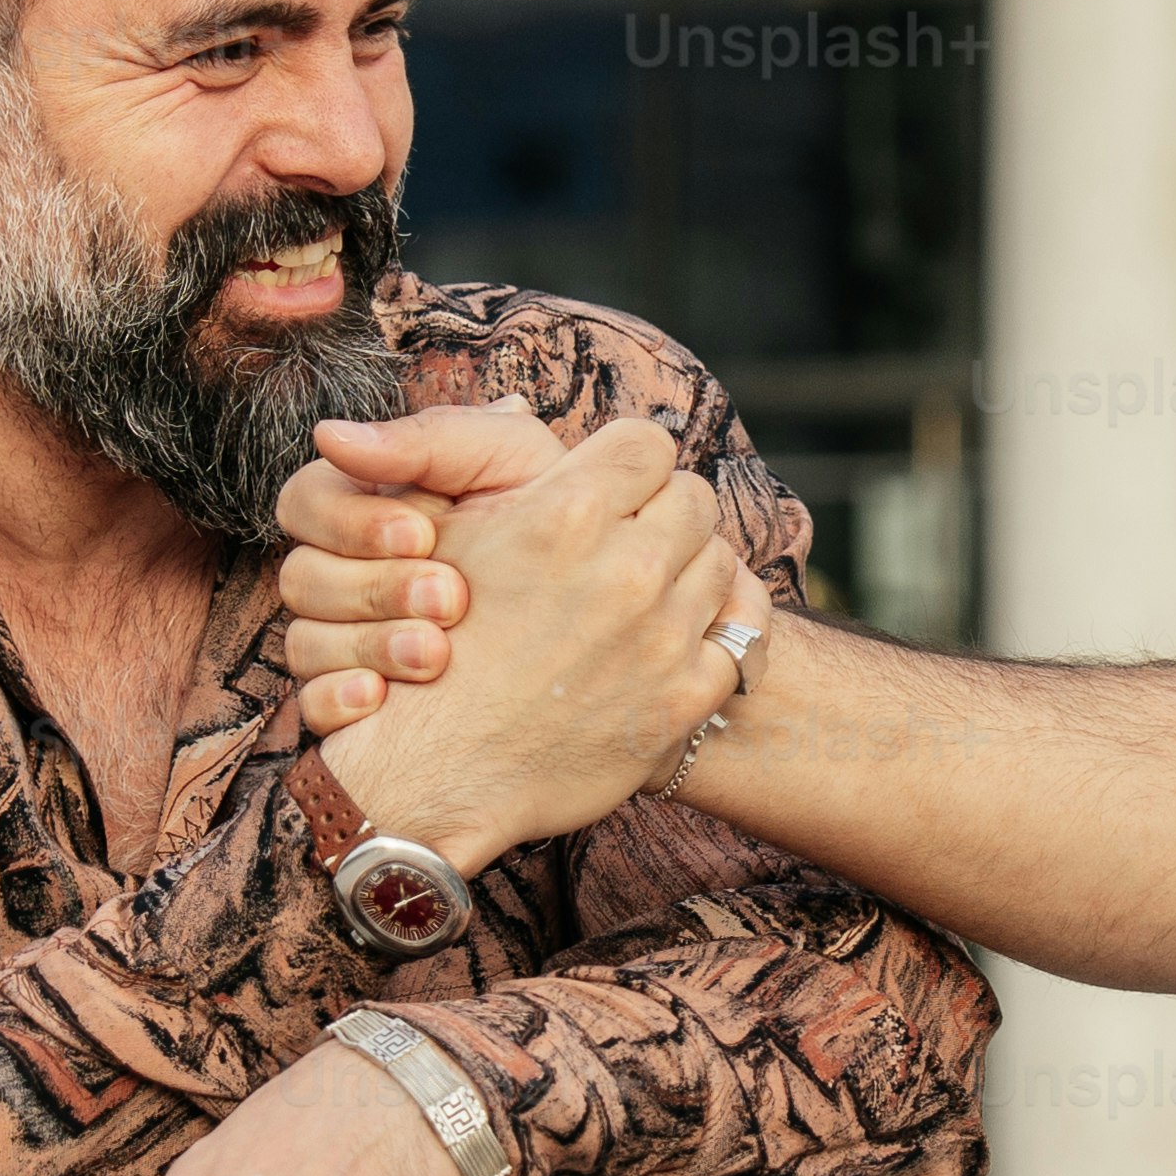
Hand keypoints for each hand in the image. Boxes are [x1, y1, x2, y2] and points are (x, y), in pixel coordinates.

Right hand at [270, 403, 558, 735]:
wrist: (602, 620)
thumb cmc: (559, 523)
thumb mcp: (511, 463)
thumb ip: (435, 438)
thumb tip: (331, 435)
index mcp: (371, 507)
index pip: (305, 502)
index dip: (350, 520)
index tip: (423, 534)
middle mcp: (350, 572)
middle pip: (299, 576)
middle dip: (376, 587)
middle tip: (450, 598)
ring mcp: (345, 641)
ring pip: (302, 642)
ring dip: (371, 644)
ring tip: (436, 656)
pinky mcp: (353, 703)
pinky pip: (314, 703)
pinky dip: (343, 698)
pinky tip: (382, 698)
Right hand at [304, 415, 753, 865]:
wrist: (434, 771)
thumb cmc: (431, 647)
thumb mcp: (452, 533)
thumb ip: (499, 462)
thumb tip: (521, 404)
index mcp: (566, 513)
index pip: (648, 442)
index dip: (630, 464)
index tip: (612, 490)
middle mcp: (625, 568)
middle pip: (694, 497)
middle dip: (664, 514)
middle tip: (630, 543)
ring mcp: (662, 637)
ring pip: (720, 562)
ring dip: (689, 571)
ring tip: (647, 594)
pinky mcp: (684, 698)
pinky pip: (744, 635)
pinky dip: (722, 629)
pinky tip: (687, 634)